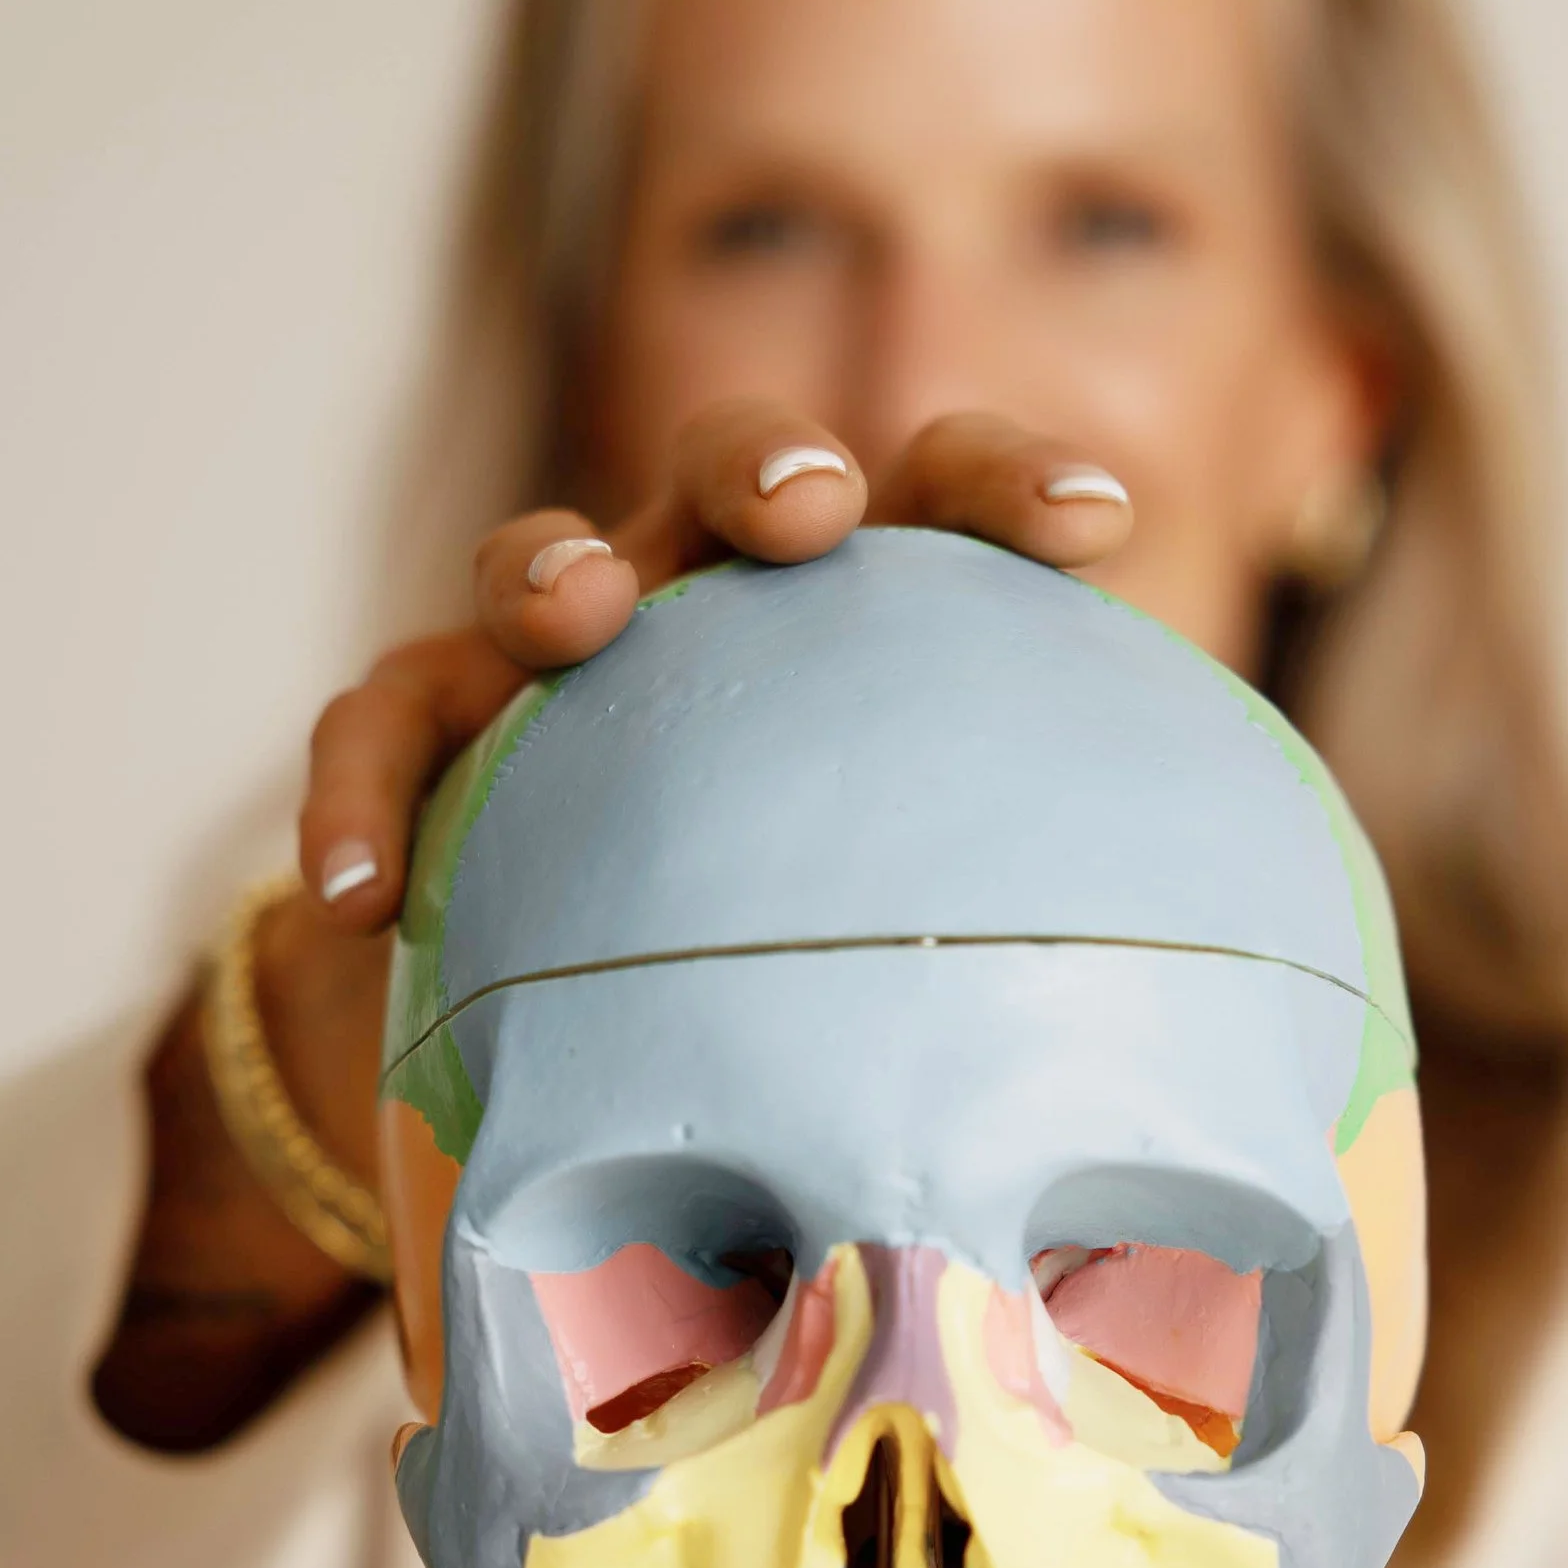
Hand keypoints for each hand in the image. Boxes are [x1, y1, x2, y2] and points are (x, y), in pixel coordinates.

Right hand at [299, 399, 1139, 932]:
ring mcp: (548, 652)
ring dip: (548, 567)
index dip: (1009, 482)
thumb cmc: (782, 946)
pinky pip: (375, 729)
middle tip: (807, 509)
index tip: (1096, 523)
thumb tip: (1211, 1100)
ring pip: (536, 558)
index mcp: (848, 611)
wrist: (556, 995)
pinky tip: (357, 895)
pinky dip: (356, 796)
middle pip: (735, 471)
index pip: (940, 497)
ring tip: (567, 620)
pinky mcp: (421, 727)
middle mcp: (701, 595)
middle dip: (767, 467)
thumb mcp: (901, 936)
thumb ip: (1007, 956)